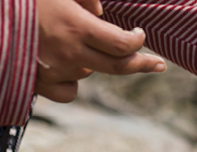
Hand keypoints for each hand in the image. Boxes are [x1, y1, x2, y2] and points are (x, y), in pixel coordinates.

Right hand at [35, 0, 166, 101]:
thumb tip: (101, 14)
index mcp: (76, 27)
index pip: (122, 44)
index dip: (137, 40)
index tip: (140, 34)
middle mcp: (69, 53)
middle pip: (119, 67)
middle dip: (143, 64)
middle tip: (159, 65)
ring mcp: (53, 71)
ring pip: (90, 75)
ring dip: (95, 63)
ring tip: (82, 46)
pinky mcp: (37, 83)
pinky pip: (68, 92)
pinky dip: (72, 82)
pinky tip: (70, 68)